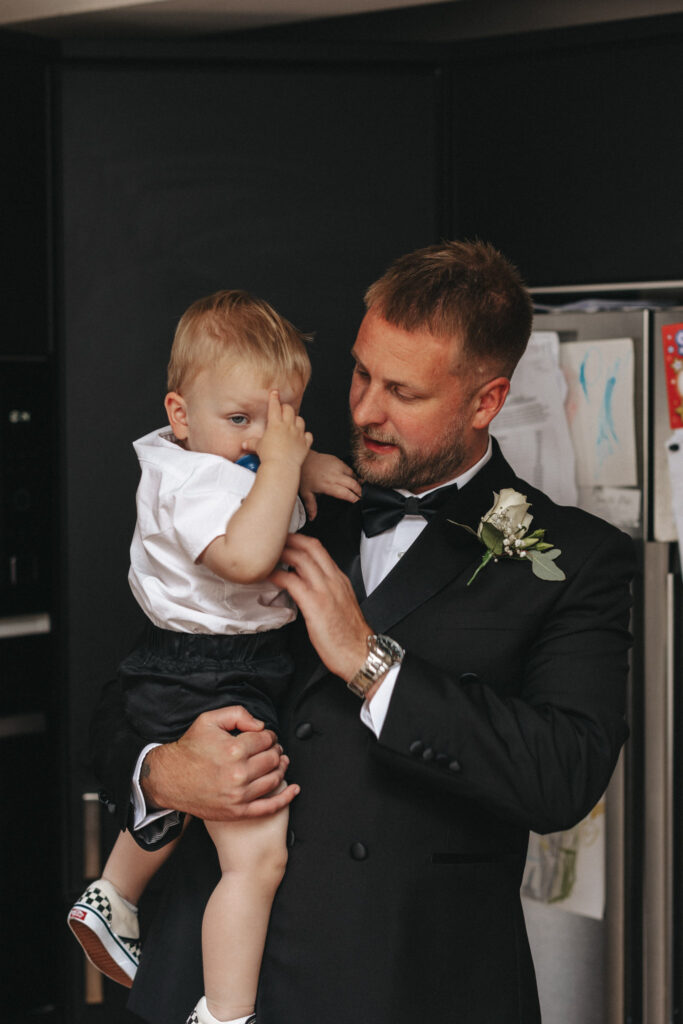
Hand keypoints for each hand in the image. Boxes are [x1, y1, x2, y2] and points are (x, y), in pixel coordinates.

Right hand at [141, 705, 298, 819]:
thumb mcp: (209, 720)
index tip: (265, 737)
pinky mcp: (238, 811)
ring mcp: (239, 795)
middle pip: (273, 758)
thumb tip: (261, 725)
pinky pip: (269, 806)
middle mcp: (238, 773)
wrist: (170, 778)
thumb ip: (238, 714)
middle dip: (276, 750)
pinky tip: (293, 790)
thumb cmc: (189, 749)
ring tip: (277, 762)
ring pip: (274, 779)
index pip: (266, 739)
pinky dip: (285, 798)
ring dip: (280, 768)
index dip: (269, 735)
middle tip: (271, 748)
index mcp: (233, 749)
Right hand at [243, 391, 312, 469]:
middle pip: (289, 409)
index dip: (274, 398)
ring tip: (292, 423)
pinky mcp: (305, 443)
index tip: (275, 393)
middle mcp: (288, 426)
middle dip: (285, 408)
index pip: (274, 406)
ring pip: (300, 420)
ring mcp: (298, 434)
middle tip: (282, 410)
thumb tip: (244, 444)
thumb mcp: (257, 447)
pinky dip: (305, 435)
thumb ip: (252, 443)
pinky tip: (302, 437)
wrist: (281, 466)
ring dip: (296, 420)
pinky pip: (308, 435)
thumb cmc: (269, 456)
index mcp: (275, 424)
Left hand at [270, 533, 369, 681]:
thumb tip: (309, 587)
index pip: (320, 550)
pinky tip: (268, 576)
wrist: (360, 653)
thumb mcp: (342, 604)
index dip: (301, 541)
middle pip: (310, 547)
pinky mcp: (314, 604)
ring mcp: (324, 590)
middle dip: (289, 539)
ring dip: (281, 553)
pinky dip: (277, 574)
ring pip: (300, 559)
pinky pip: (292, 581)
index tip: (288, 541)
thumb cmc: (350, 635)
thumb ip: (327, 591)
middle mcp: (333, 581)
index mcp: (340, 580)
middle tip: (273, 540)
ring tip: (267, 555)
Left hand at [300, 450, 360, 519]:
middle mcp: (334, 476)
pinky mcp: (338, 461)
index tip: (357, 502)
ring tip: (359, 488)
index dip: (354, 498)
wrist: (303, 460)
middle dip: (359, 491)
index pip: (345, 493)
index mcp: (328, 485)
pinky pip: (349, 469)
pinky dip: (353, 475)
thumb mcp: (306, 493)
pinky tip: (353, 479)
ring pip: (353, 475)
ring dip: (357, 482)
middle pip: (353, 484)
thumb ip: (311, 506)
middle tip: (361, 496)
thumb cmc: (305, 475)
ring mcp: (337, 467)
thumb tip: (312, 518)